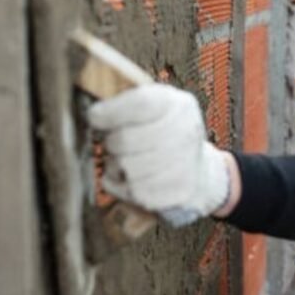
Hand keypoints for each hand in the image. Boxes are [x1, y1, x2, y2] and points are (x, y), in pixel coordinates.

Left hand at [87, 83, 230, 227]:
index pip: (141, 103)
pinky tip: (134, 180)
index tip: (95, 116)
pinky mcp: (179, 192)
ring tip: (125, 163)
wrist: (199, 172)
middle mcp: (186, 132)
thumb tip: (94, 113)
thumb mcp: (154, 108)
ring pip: (126, 168)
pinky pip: (134, 191)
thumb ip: (127, 104)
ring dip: (116, 167)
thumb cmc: (164, 135)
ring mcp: (186, 164)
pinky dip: (125, 188)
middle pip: (125, 139)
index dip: (111, 111)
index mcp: (178, 105)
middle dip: (111, 142)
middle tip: (115, 144)